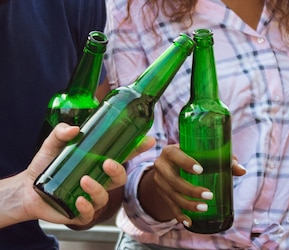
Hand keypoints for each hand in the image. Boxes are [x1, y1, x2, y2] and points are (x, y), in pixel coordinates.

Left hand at [20, 123, 153, 225]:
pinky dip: (87, 207)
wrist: (27, 189)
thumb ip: (60, 133)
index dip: (137, 149)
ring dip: (98, 188)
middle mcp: (99, 180)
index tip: (148, 140)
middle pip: (120, 178)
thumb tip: (74, 129)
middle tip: (107, 163)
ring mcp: (91, 197)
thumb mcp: (52, 145)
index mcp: (97, 163)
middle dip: (118, 171)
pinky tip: (78, 200)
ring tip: (83, 180)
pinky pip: (90, 213)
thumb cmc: (44, 166)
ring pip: (106, 196)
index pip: (122, 155)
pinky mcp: (80, 213)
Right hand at [151, 144, 245, 224]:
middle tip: (209, 195)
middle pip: (173, 180)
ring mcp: (159, 181)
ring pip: (172, 195)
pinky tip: (189, 222)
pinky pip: (170, 206)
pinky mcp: (162, 194)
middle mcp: (161, 166)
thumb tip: (242, 171)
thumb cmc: (195, 157)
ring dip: (187, 204)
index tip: (200, 170)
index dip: (186, 162)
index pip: (175, 155)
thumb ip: (225, 161)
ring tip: (204, 208)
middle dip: (190, 189)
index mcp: (171, 151)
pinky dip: (179, 215)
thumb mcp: (207, 155)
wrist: (173, 166)